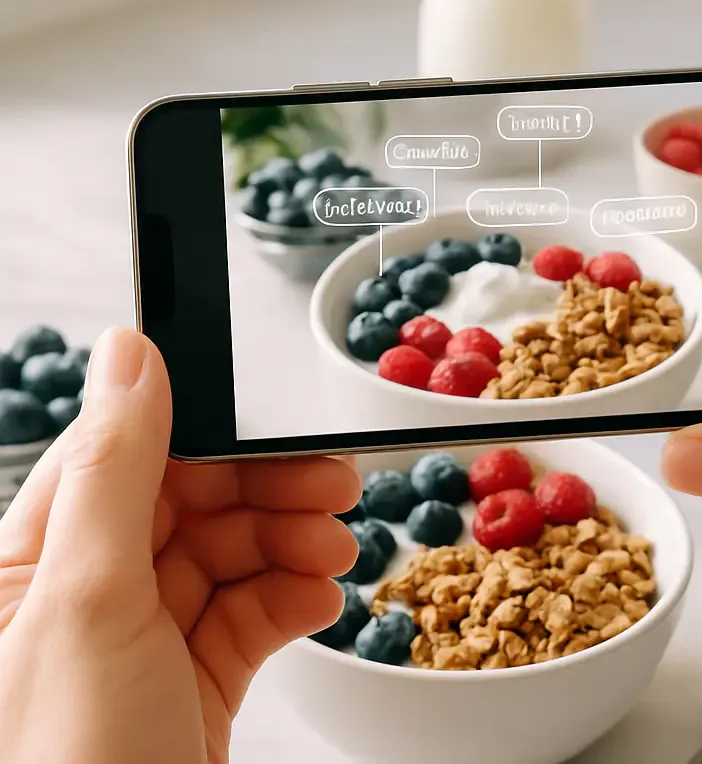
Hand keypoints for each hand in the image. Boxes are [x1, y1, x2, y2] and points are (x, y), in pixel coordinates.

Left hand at [0, 327, 359, 763]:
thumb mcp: (88, 604)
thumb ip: (115, 469)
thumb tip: (131, 354)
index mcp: (32, 564)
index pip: (129, 457)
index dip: (209, 437)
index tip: (277, 427)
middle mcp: (86, 596)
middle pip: (193, 501)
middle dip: (268, 492)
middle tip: (332, 489)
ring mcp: (144, 641)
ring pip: (232, 553)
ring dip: (292, 544)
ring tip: (334, 554)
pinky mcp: (193, 681)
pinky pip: (251, 613)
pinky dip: (294, 598)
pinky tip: (320, 600)